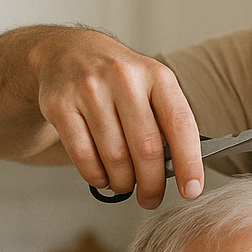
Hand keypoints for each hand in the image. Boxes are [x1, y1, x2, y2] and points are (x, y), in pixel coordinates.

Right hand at [33, 28, 203, 207]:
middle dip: (151, 184)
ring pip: (114, 157)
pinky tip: (103, 177)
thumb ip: (167, 123)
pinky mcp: (60, 104)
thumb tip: (181, 171)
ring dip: (123, 182)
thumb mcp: (151, 87)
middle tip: (151, 199)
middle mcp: (124, 78)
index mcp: (157, 76)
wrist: (68, 52)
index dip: (189, 163)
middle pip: (146, 148)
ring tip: (125, 185)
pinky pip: (83, 156)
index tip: (191, 190)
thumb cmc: (120, 80)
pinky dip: (96, 176)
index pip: (180, 125)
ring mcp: (89, 90)